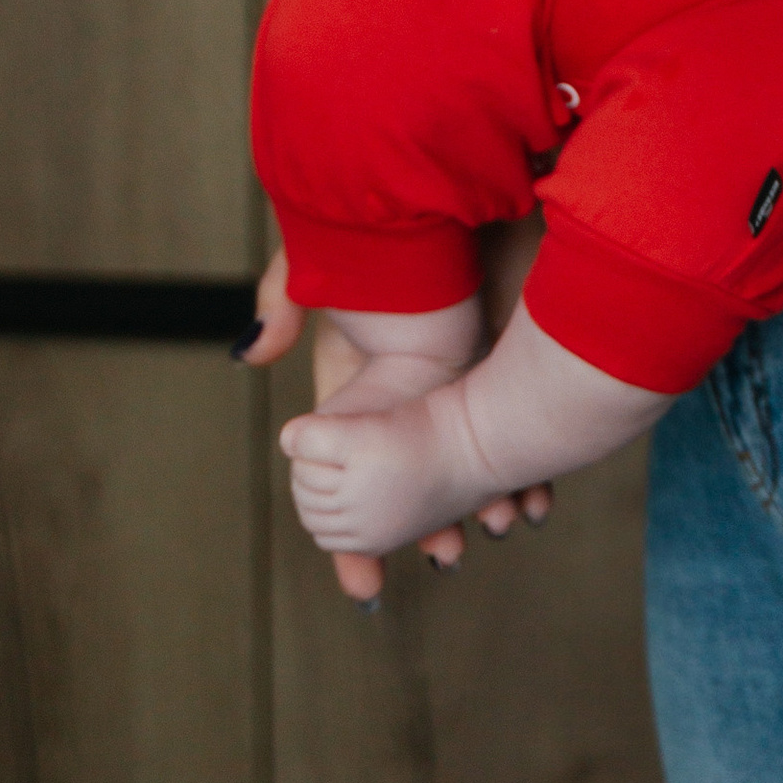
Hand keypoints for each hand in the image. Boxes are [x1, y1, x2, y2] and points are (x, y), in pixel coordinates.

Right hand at [238, 236, 546, 603]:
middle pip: (413, 473)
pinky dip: (522, 463)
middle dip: (425, 521)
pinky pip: (508, 425)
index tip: (364, 583)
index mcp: (361, 380)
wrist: (450, 198)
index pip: (353, 468)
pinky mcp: (498, 361)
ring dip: (479, 497)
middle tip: (445, 558)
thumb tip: (248, 357)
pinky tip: (535, 495)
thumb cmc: (374, 224)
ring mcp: (456, 377)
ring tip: (498, 528)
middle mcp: (409, 387)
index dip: (354, 524)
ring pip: (464, 457)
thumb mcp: (317, 261)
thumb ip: (282, 302)